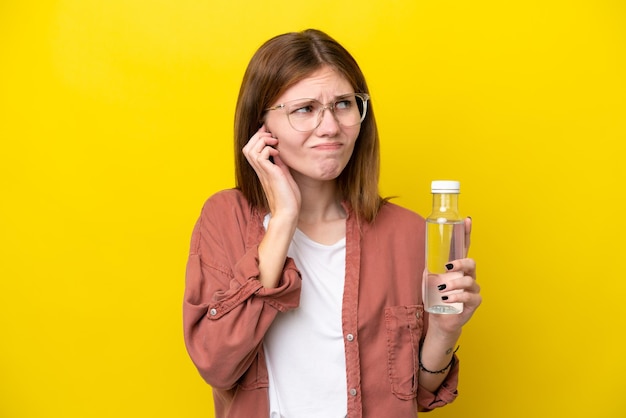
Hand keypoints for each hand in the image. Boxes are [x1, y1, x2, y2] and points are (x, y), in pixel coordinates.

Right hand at [242, 126, 300, 220]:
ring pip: (250, 149)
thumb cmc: (288, 199)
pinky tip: (277, 153)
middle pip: (247, 147)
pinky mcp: (269, 174)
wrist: (288, 213)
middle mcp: (260, 170)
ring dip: (262, 140)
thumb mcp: (284, 176)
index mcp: (263, 170)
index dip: (258, 138)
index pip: (252, 150)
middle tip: (271, 135)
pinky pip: (261, 155)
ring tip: (274, 142)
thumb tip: (279, 152)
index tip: (269, 132)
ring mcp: (263, 172)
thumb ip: (280, 164)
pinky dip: (268, 149)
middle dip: (258, 136)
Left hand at [427, 217, 481, 335]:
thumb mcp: (428, 281)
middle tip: (447, 267)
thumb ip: (430, 269)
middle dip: (461, 263)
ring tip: (441, 290)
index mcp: (458, 268)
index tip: (466, 220)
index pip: (464, 247)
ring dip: (454, 284)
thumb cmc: (436, 298)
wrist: (440, 320)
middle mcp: (468, 276)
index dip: (466, 234)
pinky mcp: (474, 302)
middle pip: (472, 262)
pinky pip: (469, 297)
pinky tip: (447, 299)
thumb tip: (428, 262)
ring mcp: (473, 289)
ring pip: (469, 281)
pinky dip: (456, 297)